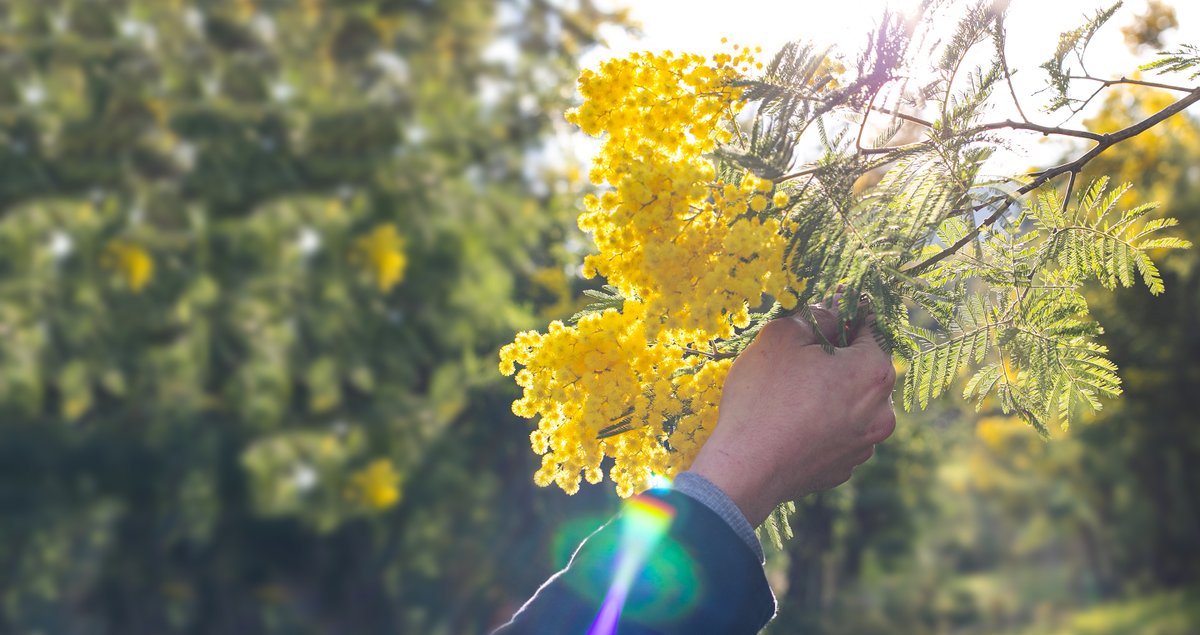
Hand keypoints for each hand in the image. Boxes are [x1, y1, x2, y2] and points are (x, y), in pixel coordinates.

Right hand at [688, 305, 896, 526]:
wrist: (745, 468)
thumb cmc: (764, 398)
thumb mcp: (782, 336)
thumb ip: (814, 316)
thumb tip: (830, 314)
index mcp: (874, 372)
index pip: (868, 328)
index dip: (845, 313)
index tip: (827, 307)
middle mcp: (881, 412)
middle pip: (863, 369)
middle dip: (838, 357)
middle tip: (802, 352)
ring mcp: (864, 446)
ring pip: (852, 405)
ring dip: (831, 393)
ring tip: (792, 391)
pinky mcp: (842, 469)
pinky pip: (837, 434)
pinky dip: (821, 424)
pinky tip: (791, 422)